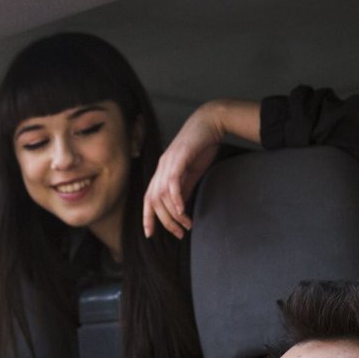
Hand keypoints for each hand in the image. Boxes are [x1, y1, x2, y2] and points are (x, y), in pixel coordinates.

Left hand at [143, 99, 260, 238]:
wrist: (210, 123)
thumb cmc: (201, 147)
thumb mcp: (191, 173)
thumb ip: (184, 189)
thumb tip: (179, 209)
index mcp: (162, 172)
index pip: (148, 198)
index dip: (147, 217)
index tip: (149, 234)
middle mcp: (161, 168)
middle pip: (154, 201)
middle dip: (165, 221)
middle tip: (179, 234)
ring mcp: (168, 162)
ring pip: (162, 195)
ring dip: (173, 214)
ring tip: (186, 224)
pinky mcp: (179, 157)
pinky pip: (173, 182)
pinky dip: (175, 198)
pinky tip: (182, 210)